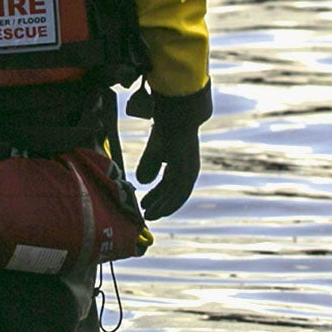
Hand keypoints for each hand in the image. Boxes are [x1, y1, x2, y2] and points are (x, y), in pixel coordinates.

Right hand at [126, 82, 212, 220]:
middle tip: (147, 214)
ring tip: (150, 216)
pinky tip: (158, 209)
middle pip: (174, 193)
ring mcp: (189, 171)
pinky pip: (179, 192)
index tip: (145, 205)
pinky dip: (169, 203)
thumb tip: (141, 182)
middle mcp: (187, 170)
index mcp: (180, 164)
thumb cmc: (166, 129)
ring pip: (177, 196)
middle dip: (160, 204)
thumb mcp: (154, 151)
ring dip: (163, 207)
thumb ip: (149, 165)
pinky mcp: (188, 171)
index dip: (157, 196)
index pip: (169, 185)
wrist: (177, 116)